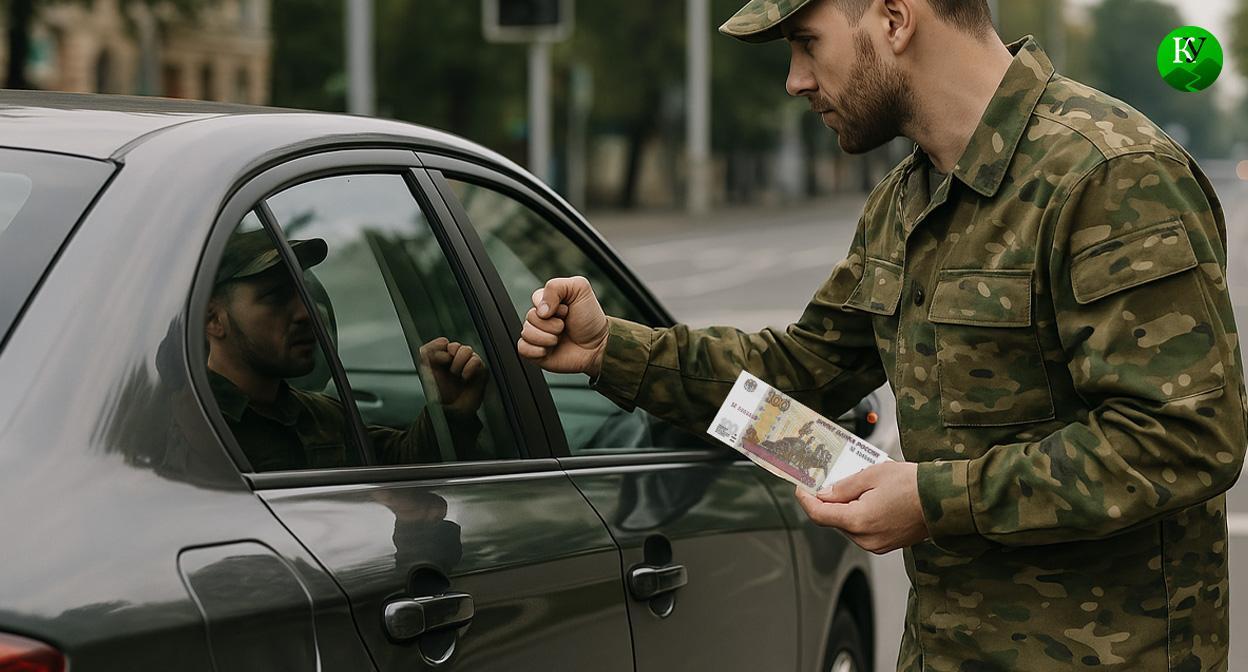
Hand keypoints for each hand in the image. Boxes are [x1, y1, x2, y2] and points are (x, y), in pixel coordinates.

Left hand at [419, 338, 486, 417]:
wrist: (452, 410)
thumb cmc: (441, 395)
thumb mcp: (428, 372)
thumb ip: (428, 352)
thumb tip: (441, 341)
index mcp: (442, 359)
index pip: (442, 343)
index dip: (440, 347)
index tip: (438, 359)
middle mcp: (456, 361)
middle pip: (455, 345)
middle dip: (450, 356)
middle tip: (448, 369)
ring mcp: (469, 365)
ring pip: (466, 350)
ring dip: (459, 362)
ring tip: (457, 375)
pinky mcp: (480, 371)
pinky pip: (476, 360)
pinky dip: (469, 367)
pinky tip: (465, 377)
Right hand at [516, 276, 609, 375]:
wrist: (598, 347)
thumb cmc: (590, 319)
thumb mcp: (579, 289)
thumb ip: (556, 286)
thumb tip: (539, 309)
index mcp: (549, 302)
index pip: (535, 298)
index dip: (550, 305)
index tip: (566, 310)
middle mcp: (542, 319)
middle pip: (530, 317)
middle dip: (551, 324)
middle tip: (564, 327)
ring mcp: (538, 335)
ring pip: (526, 332)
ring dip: (546, 337)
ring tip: (559, 339)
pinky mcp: (536, 353)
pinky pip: (522, 349)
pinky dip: (535, 350)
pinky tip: (548, 350)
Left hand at [795, 462, 928, 554]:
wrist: (944, 499)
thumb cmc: (913, 484)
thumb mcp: (872, 475)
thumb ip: (843, 487)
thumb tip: (825, 493)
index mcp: (858, 521)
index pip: (819, 514)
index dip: (806, 500)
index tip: (801, 488)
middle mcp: (865, 538)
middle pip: (833, 520)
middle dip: (827, 502)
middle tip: (827, 481)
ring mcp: (877, 544)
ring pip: (847, 526)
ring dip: (844, 508)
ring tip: (853, 487)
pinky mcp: (886, 545)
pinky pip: (862, 530)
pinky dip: (858, 515)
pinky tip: (867, 499)